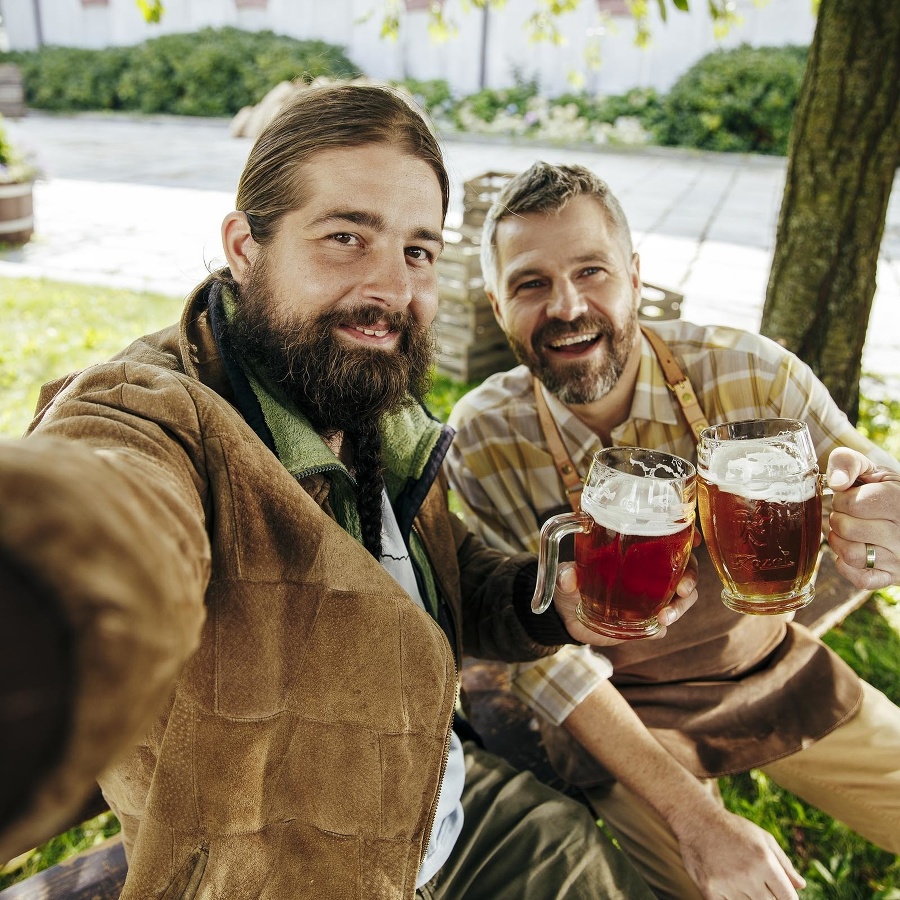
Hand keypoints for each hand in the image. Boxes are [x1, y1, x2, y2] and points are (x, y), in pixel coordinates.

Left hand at [551, 548, 699, 646]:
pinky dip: (662, 627)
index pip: (669, 541)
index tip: (693, 539)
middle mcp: (649, 574)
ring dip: (680, 607)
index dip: (686, 537)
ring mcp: (650, 598)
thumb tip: (569, 578)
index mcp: (636, 553)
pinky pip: (662, 625)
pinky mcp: (644, 622)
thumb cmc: (572, 585)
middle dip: (690, 578)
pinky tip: (657, 628)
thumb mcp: (566, 575)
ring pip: (681, 599)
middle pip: (685, 570)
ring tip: (664, 617)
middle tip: (683, 589)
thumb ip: (567, 575)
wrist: (566, 617)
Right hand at [676, 808, 804, 899]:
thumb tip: (801, 886)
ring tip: (740, 878)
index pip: (789, 899)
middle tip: (757, 883)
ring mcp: (727, 884)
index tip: (780, 895)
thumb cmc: (734, 829)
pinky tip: (728, 885)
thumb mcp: (763, 838)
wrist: (696, 820)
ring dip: (748, 898)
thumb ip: (784, 864)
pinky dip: (730, 899)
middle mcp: (748, 874)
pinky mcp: (709, 890)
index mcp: (764, 861)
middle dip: (768, 897)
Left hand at [826, 447, 899, 589]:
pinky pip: (860, 578)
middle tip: (848, 515)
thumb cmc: (887, 493)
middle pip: (846, 528)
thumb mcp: (874, 471)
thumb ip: (848, 462)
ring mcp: (899, 559)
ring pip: (850, 554)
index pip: (851, 503)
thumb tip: (836, 482)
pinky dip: (846, 565)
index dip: (842, 499)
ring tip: (849, 532)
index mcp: (899, 502)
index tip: (851, 498)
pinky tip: (852, 550)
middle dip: (838, 518)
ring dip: (839, 541)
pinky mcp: (892, 578)